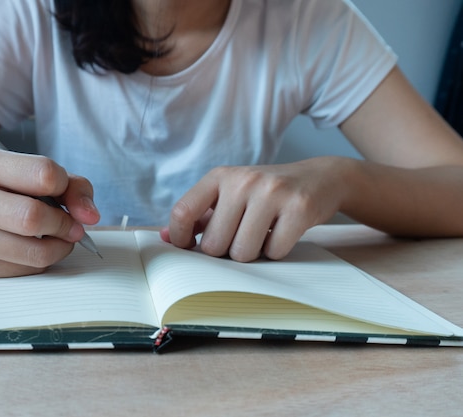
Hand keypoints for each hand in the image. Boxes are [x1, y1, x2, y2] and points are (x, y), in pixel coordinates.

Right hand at [0, 148, 99, 276]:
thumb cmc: (4, 188)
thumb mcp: (33, 171)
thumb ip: (71, 186)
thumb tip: (89, 216)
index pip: (43, 174)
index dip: (65, 186)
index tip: (64, 193)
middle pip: (33, 217)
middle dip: (64, 223)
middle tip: (71, 225)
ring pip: (35, 252)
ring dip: (59, 246)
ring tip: (57, 236)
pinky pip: (28, 270)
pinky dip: (42, 260)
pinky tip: (34, 246)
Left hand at [161, 157, 351, 261]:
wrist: (321, 177)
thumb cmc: (267, 193)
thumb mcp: (232, 194)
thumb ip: (200, 215)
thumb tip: (165, 237)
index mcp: (220, 176)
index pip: (183, 212)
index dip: (181, 238)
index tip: (190, 246)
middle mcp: (243, 181)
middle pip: (214, 245)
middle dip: (226, 251)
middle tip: (241, 238)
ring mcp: (271, 192)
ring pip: (242, 253)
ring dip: (252, 254)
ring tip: (263, 235)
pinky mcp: (298, 208)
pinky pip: (274, 252)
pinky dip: (277, 252)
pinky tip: (283, 233)